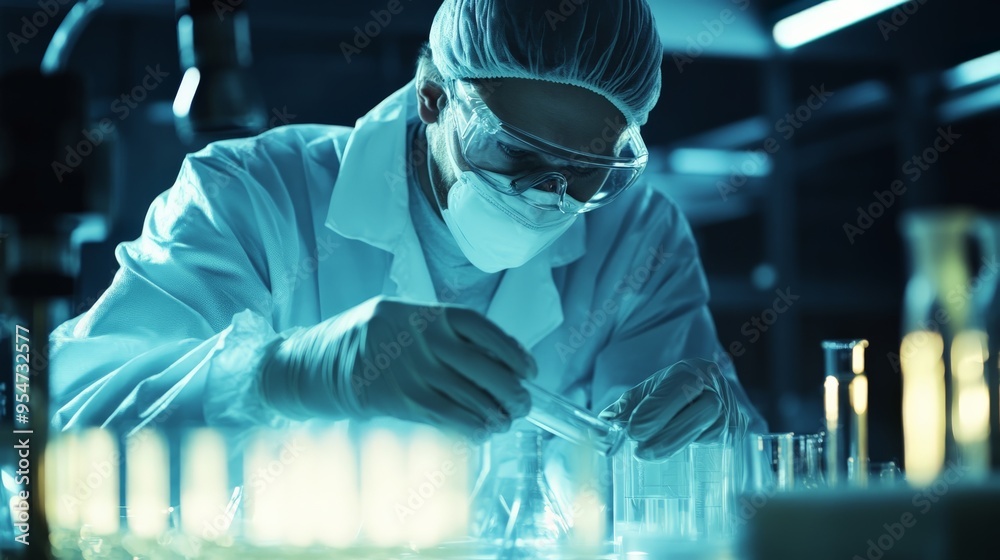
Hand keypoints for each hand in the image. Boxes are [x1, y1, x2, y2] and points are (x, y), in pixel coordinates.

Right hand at [260, 296, 536, 437]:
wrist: (315, 364)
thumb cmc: (367, 339)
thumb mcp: (401, 317)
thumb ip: (441, 331)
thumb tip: (494, 359)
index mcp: (424, 312)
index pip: (481, 328)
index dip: (512, 349)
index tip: (530, 368)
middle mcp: (421, 340)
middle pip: (482, 366)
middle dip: (511, 389)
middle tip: (525, 402)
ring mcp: (410, 371)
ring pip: (469, 395)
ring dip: (495, 412)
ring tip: (507, 420)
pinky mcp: (400, 400)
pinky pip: (447, 417)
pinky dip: (471, 427)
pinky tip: (483, 432)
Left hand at [599, 358, 745, 460]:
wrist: (700, 394)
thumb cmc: (667, 394)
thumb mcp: (644, 393)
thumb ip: (625, 407)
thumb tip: (605, 425)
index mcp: (691, 371)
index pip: (680, 387)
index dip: (657, 410)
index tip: (632, 431)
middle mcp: (717, 387)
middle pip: (704, 409)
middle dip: (670, 434)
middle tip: (641, 452)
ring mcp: (732, 410)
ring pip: (715, 429)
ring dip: (681, 444)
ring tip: (652, 454)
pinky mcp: (738, 432)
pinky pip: (724, 444)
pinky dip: (699, 450)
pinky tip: (680, 456)